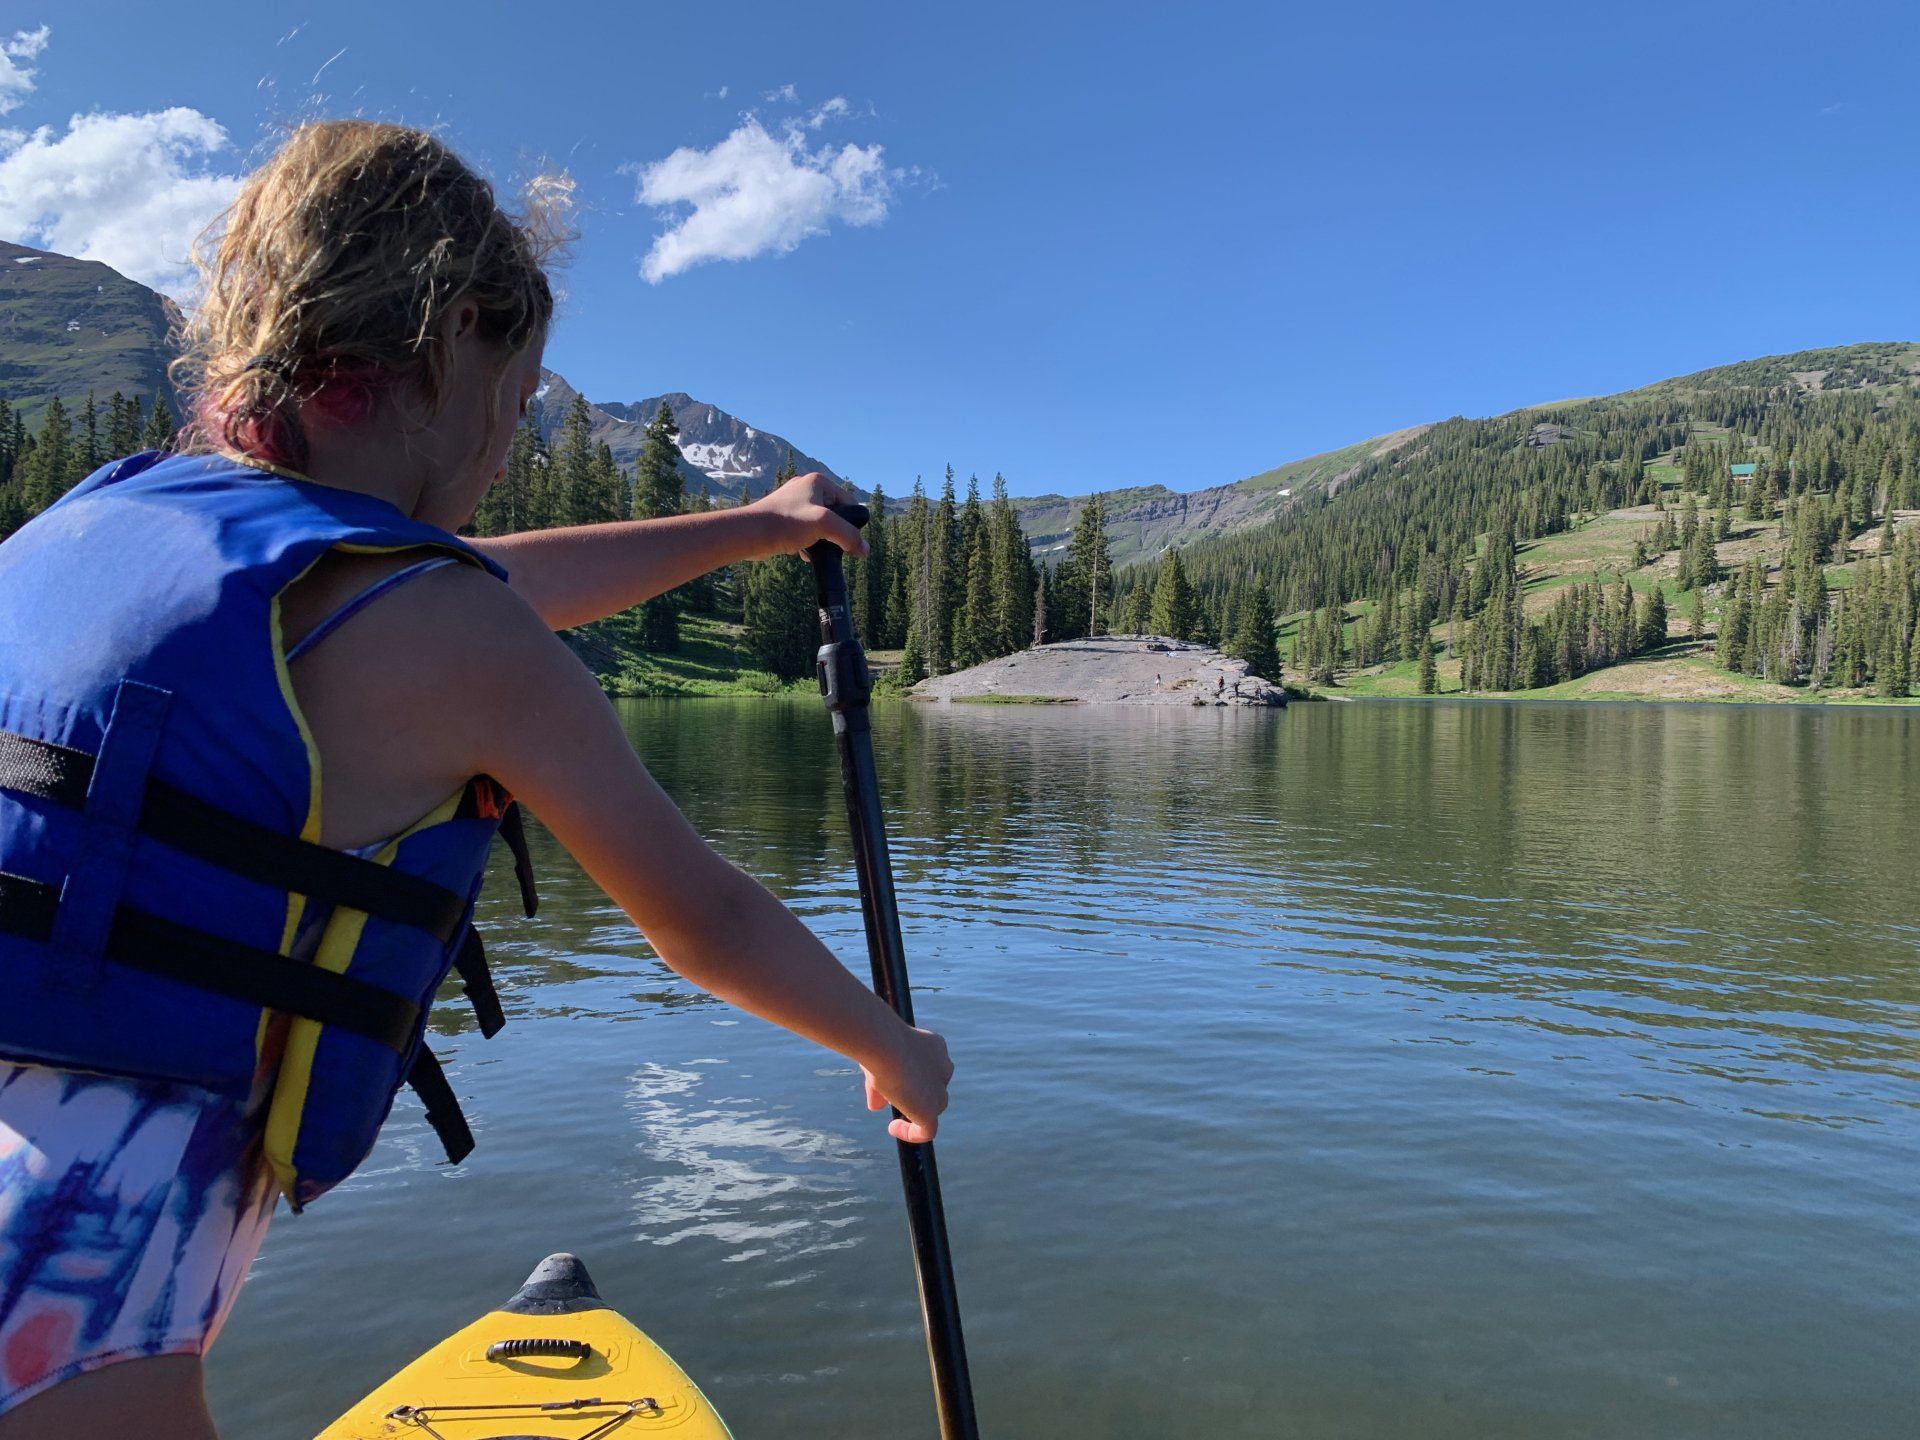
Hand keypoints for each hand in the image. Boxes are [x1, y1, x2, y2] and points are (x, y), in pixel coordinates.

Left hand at [748, 472, 867, 558]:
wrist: (750, 533)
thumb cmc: (785, 523)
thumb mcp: (824, 525)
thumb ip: (849, 536)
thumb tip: (865, 550)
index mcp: (818, 482)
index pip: (849, 502)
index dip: (851, 523)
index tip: (847, 539)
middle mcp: (806, 487)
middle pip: (834, 514)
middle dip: (834, 532)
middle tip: (829, 545)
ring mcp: (793, 501)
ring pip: (819, 524)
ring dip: (821, 539)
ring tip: (813, 549)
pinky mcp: (784, 516)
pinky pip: (805, 529)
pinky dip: (807, 541)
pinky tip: (802, 552)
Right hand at [861, 1024, 952, 1143]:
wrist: (884, 1043)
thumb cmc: (877, 1042)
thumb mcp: (878, 1062)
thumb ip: (879, 1084)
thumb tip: (875, 1106)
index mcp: (935, 1047)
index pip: (929, 1069)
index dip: (913, 1079)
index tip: (894, 1084)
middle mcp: (943, 1066)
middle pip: (935, 1089)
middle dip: (916, 1096)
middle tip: (892, 1100)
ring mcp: (939, 1089)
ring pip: (934, 1108)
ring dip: (915, 1115)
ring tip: (895, 1120)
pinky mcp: (931, 1109)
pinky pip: (927, 1131)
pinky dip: (911, 1133)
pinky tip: (893, 1128)